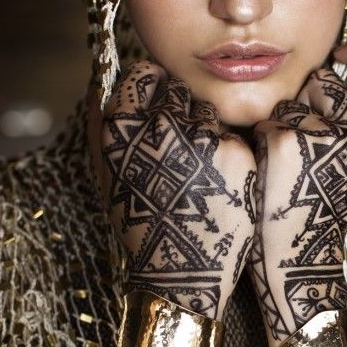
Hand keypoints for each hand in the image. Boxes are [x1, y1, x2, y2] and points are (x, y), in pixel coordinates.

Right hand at [88, 59, 255, 319]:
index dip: (153, 89)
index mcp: (121, 129)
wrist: (183, 271)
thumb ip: (121, 120)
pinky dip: (228, 154)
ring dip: (205, 132)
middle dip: (180, 112)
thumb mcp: (112, 171)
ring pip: (208, 112)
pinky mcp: (235, 152)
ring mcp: (200, 137)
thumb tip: (138, 77)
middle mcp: (160, 126)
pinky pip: (231, 136)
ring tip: (197, 174)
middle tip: (179, 151)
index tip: (158, 106)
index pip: (144, 75)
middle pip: (179, 89)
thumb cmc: (144, 224)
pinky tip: (217, 184)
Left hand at [247, 37, 346, 346]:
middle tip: (302, 148)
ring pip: (292, 99)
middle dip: (307, 100)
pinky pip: (266, 120)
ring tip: (285, 167)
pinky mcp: (287, 139)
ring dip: (282, 122)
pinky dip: (260, 141)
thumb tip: (340, 68)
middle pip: (326, 79)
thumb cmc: (320, 208)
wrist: (295, 258)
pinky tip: (267, 173)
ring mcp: (325, 132)